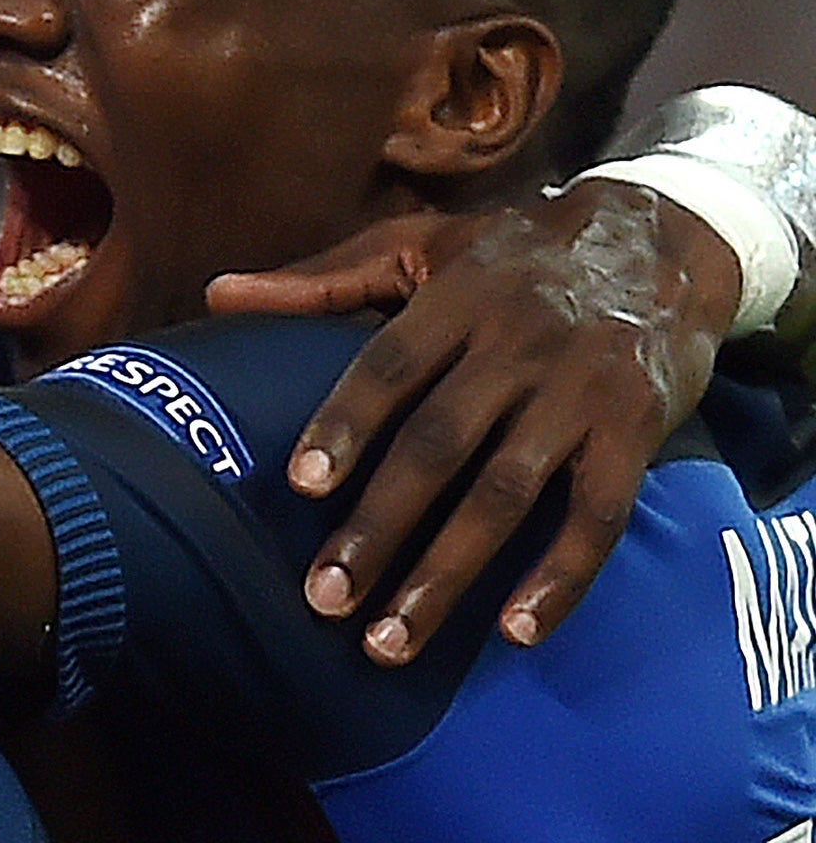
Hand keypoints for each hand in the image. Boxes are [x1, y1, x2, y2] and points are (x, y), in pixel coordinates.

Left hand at [209, 183, 735, 665]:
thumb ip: (320, 280)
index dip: (344, 422)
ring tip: (390, 641)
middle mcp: (518, 343)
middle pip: (439, 444)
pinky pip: (598, 515)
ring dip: (447, 575)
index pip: (390, 364)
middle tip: (323, 598)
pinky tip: (514, 633)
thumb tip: (216, 294)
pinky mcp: (638, 431)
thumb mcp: (420, 246)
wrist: (662, 237)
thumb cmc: (513, 252)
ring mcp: (581, 391)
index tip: (301, 485)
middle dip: (379, 526)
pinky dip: (560, 578)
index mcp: (458, 297)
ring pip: (506, 494)